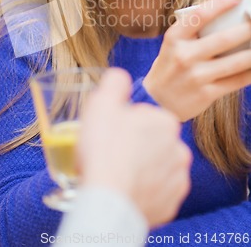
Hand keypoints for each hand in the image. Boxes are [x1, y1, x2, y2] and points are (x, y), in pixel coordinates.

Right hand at [77, 68, 191, 228]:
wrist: (108, 201)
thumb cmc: (104, 150)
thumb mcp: (102, 103)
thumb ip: (115, 82)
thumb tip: (121, 77)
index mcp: (165, 122)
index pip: (144, 116)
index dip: (123, 122)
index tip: (110, 132)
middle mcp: (179, 149)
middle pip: (151, 141)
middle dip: (135, 144)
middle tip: (111, 152)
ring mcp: (177, 179)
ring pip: (155, 166)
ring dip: (141, 168)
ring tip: (118, 173)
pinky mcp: (171, 204)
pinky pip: (156, 192)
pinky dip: (144, 190)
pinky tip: (126, 189)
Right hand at [143, 0, 250, 120]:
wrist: (155, 101)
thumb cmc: (170, 66)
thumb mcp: (173, 45)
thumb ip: (193, 32)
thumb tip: (229, 18)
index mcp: (174, 38)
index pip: (199, 15)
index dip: (221, 4)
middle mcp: (184, 56)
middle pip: (223, 39)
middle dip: (248, 29)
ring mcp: (196, 76)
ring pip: (236, 62)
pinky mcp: (206, 93)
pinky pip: (237, 80)